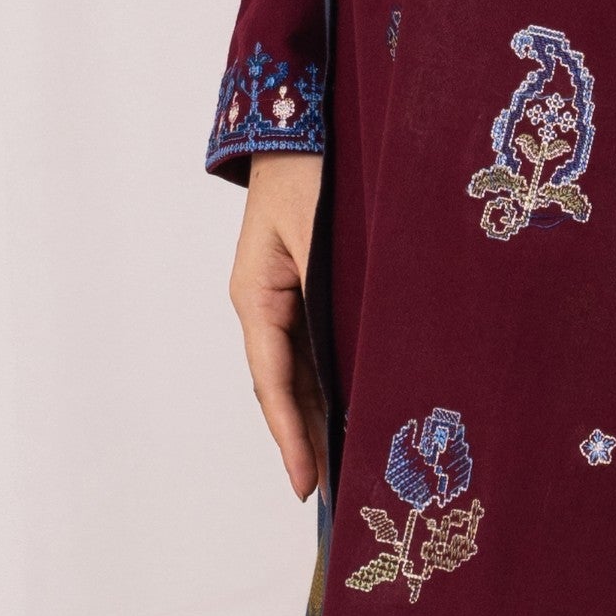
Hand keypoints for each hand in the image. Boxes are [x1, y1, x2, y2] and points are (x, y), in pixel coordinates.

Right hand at [231, 154, 329, 500]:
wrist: (298, 119)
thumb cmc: (309, 170)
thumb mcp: (319, 235)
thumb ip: (331, 294)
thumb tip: (354, 360)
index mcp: (256, 296)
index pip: (274, 383)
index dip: (293, 437)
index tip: (307, 485)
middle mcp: (263, 303)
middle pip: (286, 388)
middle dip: (309, 441)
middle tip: (336, 496)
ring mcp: (281, 296)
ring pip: (302, 372)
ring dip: (323, 417)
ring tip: (351, 469)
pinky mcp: (303, 285)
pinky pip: (315, 346)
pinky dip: (333, 382)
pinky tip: (359, 406)